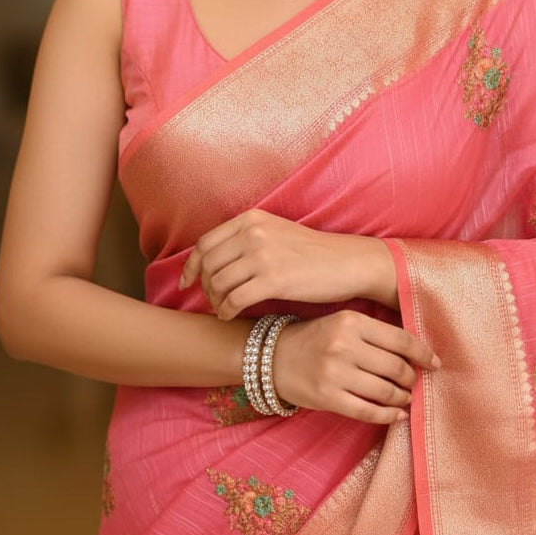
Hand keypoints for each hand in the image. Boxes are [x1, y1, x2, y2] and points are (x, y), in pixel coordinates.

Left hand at [178, 209, 397, 317]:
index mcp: (252, 219)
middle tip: (212, 301)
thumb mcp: (276, 232)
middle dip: (204, 287)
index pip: (205, 243)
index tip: (187, 282)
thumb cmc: (313, 253)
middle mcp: (254, 233)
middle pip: (208, 265)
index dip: (191, 266)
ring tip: (224, 309)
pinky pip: (234, 300)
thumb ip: (247, 239)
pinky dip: (226, 311)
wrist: (348, 262)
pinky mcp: (273, 280)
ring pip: (218, 283)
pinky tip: (231, 316)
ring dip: (216, 301)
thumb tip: (214, 261)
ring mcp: (263, 255)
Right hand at [272, 310, 439, 424]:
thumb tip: (416, 354)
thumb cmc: (314, 338)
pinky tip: (397, 415)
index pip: (400, 339)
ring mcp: (335, 373)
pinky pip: (368, 411)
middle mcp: (344, 345)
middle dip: (412, 378)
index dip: (423, 353)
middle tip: (414, 382)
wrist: (272, 357)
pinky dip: (389, 416)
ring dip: (403, 397)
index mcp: (351, 321)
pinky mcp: (328, 397)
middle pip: (396, 367)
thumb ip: (374, 334)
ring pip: (385, 391)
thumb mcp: (342, 322)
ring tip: (405, 398)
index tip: (434, 363)